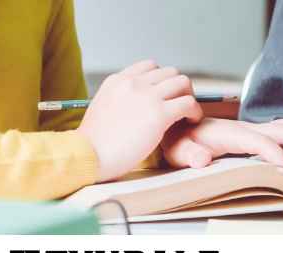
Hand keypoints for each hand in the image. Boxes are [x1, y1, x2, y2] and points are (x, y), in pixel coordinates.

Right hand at [77, 60, 201, 181]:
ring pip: (183, 82)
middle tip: (179, 106)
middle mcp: (133, 83)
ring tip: (187, 115)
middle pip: (170, 72)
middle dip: (178, 88)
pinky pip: (188, 103)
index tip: (165, 96)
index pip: (149, 66)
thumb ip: (119, 101)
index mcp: (118, 80)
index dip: (162, 80)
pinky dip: (194, 112)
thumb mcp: (102, 109)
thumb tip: (131, 106)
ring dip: (188, 97)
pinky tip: (191, 122)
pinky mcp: (159, 114)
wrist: (87, 156)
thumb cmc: (93, 143)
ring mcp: (147, 96)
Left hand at [160, 118, 282, 169]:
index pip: (260, 142)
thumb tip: (203, 159)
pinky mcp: (252, 134)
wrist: (173, 126)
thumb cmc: (176, 141)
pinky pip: (281, 131)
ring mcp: (250, 129)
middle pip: (282, 130)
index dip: (276, 156)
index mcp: (230, 133)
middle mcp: (244, 128)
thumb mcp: (176, 150)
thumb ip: (189, 154)